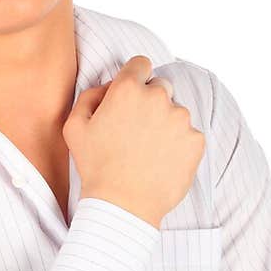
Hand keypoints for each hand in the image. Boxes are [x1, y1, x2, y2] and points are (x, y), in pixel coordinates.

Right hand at [63, 56, 204, 228]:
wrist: (123, 205)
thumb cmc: (95, 167)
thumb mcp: (74, 127)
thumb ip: (90, 95)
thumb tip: (109, 87)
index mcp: (128, 89)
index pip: (140, 64)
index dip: (135, 78)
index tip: (132, 96)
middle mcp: (158, 97)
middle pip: (160, 87)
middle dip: (150, 103)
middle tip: (136, 132)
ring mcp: (180, 119)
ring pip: (175, 113)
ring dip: (165, 125)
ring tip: (148, 153)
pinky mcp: (196, 140)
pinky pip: (189, 135)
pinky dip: (179, 146)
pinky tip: (161, 162)